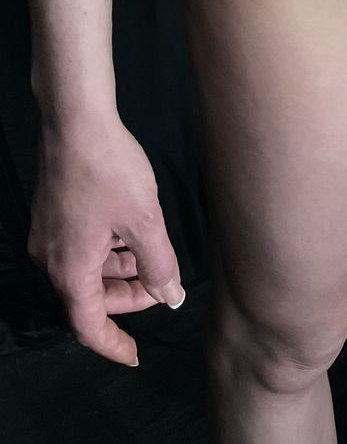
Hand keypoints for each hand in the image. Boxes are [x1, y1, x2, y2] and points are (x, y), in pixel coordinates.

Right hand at [28, 117, 184, 366]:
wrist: (76, 120)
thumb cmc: (110, 171)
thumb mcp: (145, 221)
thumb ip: (159, 265)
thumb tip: (169, 298)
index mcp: (70, 269)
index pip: (88, 325)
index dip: (113, 345)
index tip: (135, 355)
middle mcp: (51, 258)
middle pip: (87, 297)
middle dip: (124, 298)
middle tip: (158, 288)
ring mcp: (47, 234)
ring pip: (84, 269)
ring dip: (116, 270)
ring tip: (148, 254)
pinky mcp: (50, 212)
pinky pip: (78, 246)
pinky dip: (104, 248)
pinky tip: (128, 228)